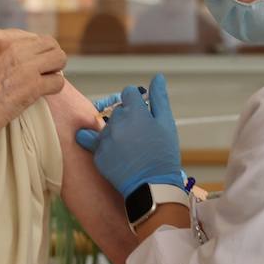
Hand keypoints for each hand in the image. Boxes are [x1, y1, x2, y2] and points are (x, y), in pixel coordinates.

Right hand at [0, 30, 66, 137]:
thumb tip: (21, 53)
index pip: (31, 36)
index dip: (34, 50)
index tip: (30, 62)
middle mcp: (13, 47)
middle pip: (49, 43)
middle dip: (49, 57)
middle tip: (44, 70)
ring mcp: (25, 65)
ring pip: (59, 58)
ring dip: (55, 70)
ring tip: (45, 80)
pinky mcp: (33, 85)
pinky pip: (58, 81)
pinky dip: (53, 88)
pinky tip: (43, 93)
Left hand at [75, 73, 181, 195]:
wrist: (152, 186)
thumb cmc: (163, 154)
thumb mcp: (167, 124)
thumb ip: (160, 99)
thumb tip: (158, 77)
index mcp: (134, 112)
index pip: (128, 93)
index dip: (136, 102)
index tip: (143, 115)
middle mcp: (116, 123)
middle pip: (117, 111)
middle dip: (127, 119)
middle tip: (140, 137)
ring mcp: (105, 139)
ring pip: (107, 126)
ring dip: (116, 132)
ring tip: (131, 149)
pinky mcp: (97, 155)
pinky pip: (96, 143)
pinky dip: (105, 146)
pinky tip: (117, 155)